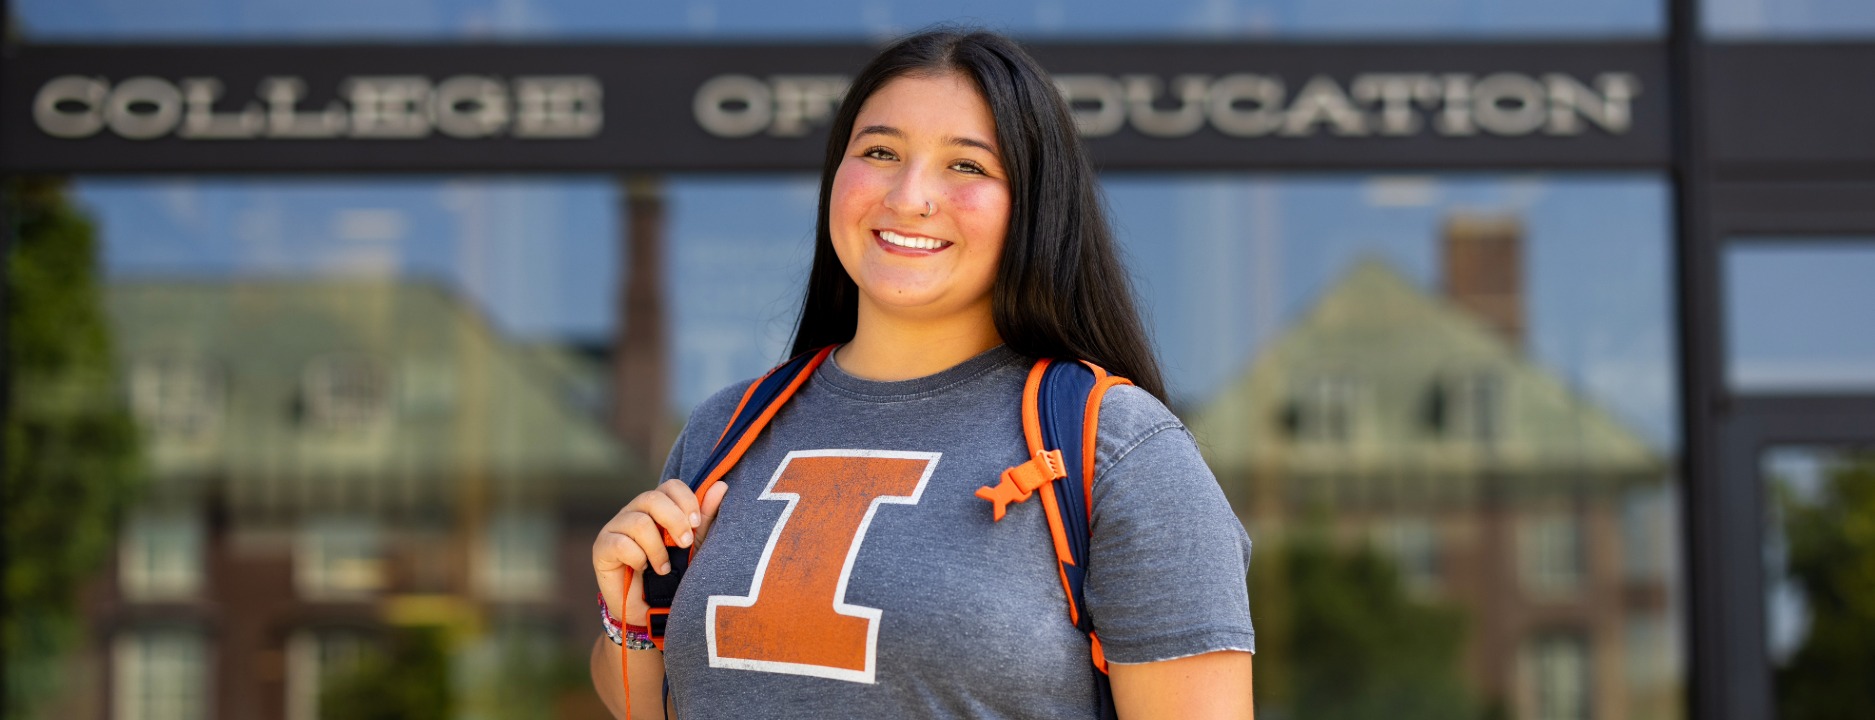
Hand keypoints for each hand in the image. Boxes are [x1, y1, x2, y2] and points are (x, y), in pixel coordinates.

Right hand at [593, 479, 730, 625]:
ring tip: (664, 568)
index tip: (696, 523)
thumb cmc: (673, 574)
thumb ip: (704, 519)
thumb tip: (721, 487)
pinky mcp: (602, 547)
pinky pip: (621, 544)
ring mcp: (616, 527)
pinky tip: (643, 569)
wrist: (650, 609)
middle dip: (675, 521)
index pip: (670, 486)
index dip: (686, 500)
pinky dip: (638, 558)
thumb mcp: (693, 547)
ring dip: (657, 548)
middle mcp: (635, 511)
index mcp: (657, 507)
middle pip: (653, 498)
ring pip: (639, 522)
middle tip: (685, 544)